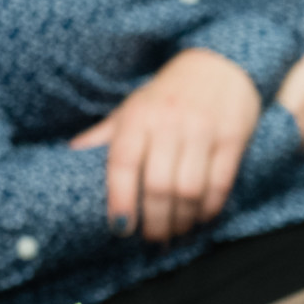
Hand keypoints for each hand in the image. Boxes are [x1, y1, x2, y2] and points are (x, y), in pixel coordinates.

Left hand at [71, 46, 260, 242]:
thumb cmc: (166, 94)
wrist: (220, 65)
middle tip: (152, 239)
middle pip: (159, 185)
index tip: (120, 228)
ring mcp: (203, 131)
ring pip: (190, 190)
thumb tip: (71, 155)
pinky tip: (199, 217)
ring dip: (182, 220)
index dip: (120, 200)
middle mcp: (170, 123)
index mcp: (138, 117)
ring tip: (175, 232)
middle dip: (155, 221)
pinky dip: (208, 208)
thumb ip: (104, 135)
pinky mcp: (232, 138)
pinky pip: (220, 184)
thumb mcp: (131, 108)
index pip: (123, 163)